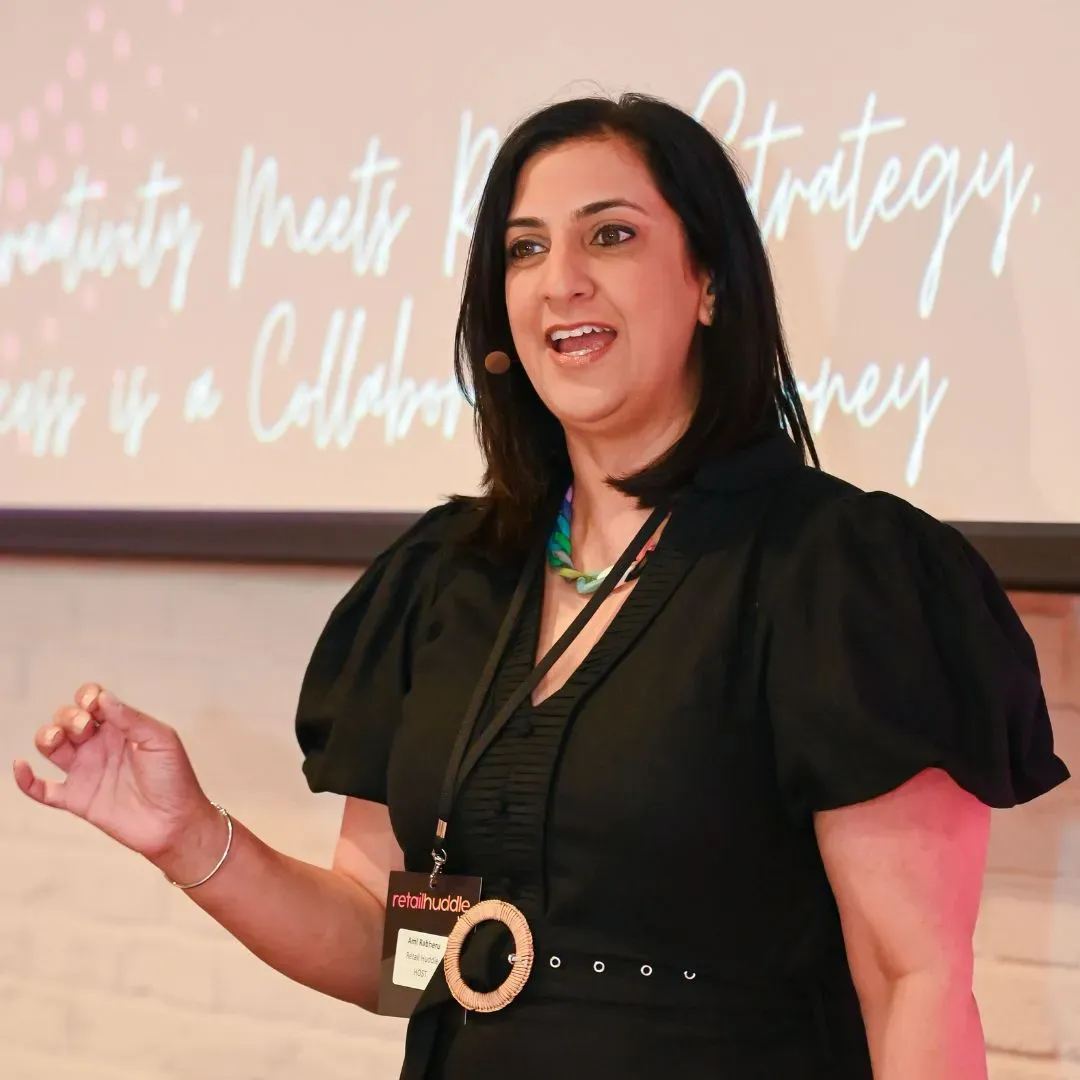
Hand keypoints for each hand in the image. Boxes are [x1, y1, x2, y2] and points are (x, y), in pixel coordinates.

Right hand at [12, 684, 218, 865]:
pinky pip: (42, 789)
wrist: (175, 822)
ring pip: (51, 747)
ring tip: (57, 740)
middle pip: (67, 719)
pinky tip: (20, 766)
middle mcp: (99, 745)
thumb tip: (102, 698)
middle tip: (84, 728)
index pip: (93, 701)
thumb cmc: (174, 778)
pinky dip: (25, 779)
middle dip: (68, 717)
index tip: (93, 704)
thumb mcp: (160, 740)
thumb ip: (131, 719)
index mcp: (121, 727)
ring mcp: (86, 771)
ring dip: (46, 737)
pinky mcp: (77, 798)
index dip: (87, 696)